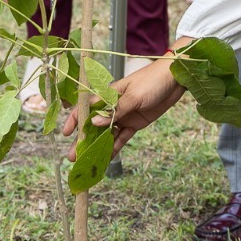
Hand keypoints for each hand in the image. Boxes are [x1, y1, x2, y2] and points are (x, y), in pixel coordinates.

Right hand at [63, 54, 187, 158]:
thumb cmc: (151, 81)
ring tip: (88, 161)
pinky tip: (107, 158)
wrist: (174, 79)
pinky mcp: (136, 123)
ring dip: (98, 146)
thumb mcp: (133, 96)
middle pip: (95, 124)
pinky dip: (115, 147)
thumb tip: (94, 124)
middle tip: (73, 156)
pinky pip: (122, 137)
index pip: (87, 107)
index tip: (66, 133)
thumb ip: (115, 111)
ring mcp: (125, 115)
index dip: (75, 119)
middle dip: (84, 140)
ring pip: (107, 133)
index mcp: (109, 94)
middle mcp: (114, 106)